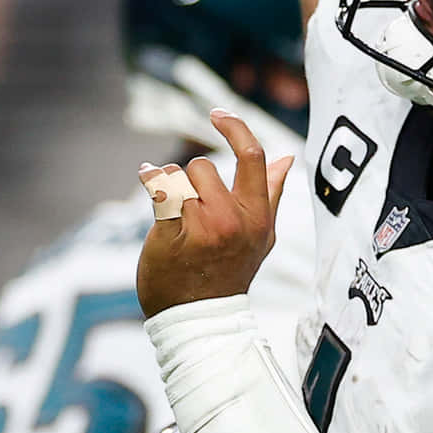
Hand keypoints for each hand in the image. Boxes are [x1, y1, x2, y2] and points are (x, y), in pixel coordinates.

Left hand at [136, 110, 292, 315]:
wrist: (199, 318)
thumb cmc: (230, 273)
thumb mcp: (261, 237)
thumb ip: (270, 195)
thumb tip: (286, 159)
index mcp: (258, 218)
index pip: (253, 157)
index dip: (235, 127)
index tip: (218, 114)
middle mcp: (234, 221)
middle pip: (205, 167)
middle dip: (191, 180)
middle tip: (190, 207)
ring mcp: (203, 229)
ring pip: (179, 177)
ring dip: (170, 186)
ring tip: (172, 209)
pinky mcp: (172, 235)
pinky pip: (160, 189)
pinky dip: (151, 178)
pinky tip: (147, 175)